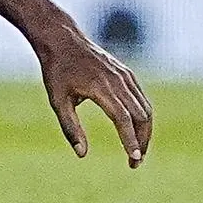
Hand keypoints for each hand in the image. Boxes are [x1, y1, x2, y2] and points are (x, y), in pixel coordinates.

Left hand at [34, 23, 152, 167]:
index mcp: (101, 87)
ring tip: (136, 152)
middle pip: (141, 116)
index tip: (133, 159)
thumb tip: (82, 154)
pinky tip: (136, 130)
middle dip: (141, 142)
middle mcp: (118, 80)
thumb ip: (70, 128)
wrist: (62, 38)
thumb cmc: (57, 70)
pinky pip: (141, 98)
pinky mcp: (126, 73)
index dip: (130, 140)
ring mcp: (125, 75)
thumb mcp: (58, 100)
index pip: (123, 119)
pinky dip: (143, 116)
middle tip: (134, 163)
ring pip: (145, 108)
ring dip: (145, 131)